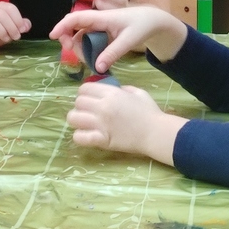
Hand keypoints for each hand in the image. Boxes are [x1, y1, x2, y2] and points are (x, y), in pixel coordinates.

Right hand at [0, 1, 30, 48]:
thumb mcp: (11, 29)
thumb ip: (21, 26)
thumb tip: (26, 26)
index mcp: (2, 7)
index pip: (11, 8)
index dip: (18, 19)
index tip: (22, 30)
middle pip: (2, 14)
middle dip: (11, 27)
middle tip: (15, 37)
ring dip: (0, 30)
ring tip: (5, 39)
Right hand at [50, 5, 186, 72]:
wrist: (153, 20)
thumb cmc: (141, 26)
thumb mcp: (129, 40)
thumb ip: (113, 53)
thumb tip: (97, 67)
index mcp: (103, 17)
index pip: (77, 18)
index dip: (63, 25)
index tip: (53, 36)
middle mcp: (98, 20)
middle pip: (74, 25)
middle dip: (67, 37)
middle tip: (70, 51)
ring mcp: (100, 26)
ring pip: (80, 34)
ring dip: (77, 45)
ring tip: (85, 58)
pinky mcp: (103, 32)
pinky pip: (88, 38)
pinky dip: (86, 47)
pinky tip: (92, 57)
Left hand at [68, 80, 186, 162]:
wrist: (155, 133)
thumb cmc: (149, 112)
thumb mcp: (137, 92)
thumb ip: (121, 88)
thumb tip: (111, 90)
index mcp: (111, 93)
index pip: (84, 88)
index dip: (85, 92)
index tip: (90, 97)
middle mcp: (102, 106)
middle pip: (77, 102)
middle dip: (81, 105)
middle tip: (89, 111)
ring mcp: (100, 124)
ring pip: (73, 118)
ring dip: (77, 119)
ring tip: (85, 122)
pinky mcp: (101, 140)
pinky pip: (79, 137)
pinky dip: (79, 136)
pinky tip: (87, 135)